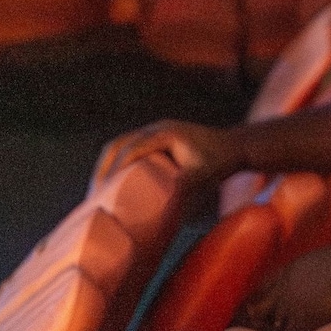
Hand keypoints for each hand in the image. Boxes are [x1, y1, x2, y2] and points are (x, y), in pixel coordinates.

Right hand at [92, 119, 240, 206]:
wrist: (237, 147)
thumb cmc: (222, 160)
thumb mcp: (205, 174)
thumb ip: (187, 183)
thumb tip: (165, 201)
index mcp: (164, 133)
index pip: (130, 149)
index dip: (113, 170)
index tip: (101, 192)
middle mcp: (156, 129)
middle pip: (118, 145)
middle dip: (102, 170)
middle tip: (93, 195)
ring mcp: (156, 133)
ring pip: (121, 146)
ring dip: (107, 167)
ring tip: (98, 192)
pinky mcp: (158, 141)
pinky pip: (131, 150)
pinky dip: (118, 164)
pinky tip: (114, 184)